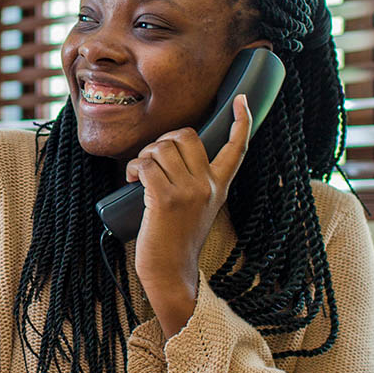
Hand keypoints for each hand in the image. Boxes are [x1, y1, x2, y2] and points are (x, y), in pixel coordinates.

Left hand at [125, 95, 252, 336]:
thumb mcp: (198, 208)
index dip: (242, 121)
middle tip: (151, 162)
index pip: (237, 148)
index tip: (242, 100)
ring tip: (140, 175)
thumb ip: (195, 182)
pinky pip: (145, 164)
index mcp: (219, 186)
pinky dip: (133, 168)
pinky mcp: (166, 199)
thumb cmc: (176, 240)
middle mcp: (208, 185)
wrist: (171, 272)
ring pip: (162, 147)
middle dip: (162, 141)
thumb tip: (173, 154)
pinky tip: (132, 181)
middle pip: (185, 135)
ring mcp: (189, 192)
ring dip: (144, 156)